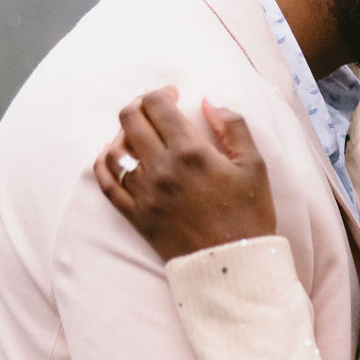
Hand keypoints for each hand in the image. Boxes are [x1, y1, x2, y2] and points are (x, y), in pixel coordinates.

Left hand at [94, 87, 276, 261]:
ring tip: (138, 134)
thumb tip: (209, 102)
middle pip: (130, 119)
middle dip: (140, 105)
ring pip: (114, 148)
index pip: (157, 105)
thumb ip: (233, 127)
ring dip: (123, 133)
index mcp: (190, 151)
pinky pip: (106, 182)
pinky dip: (105, 163)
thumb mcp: (255, 165)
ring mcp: (144, 192)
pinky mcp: (135, 215)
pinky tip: (113, 157)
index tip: (173, 96)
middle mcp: (161, 168)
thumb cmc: (249, 216)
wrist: (232, 266)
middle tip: (153, 110)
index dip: (162, 93)